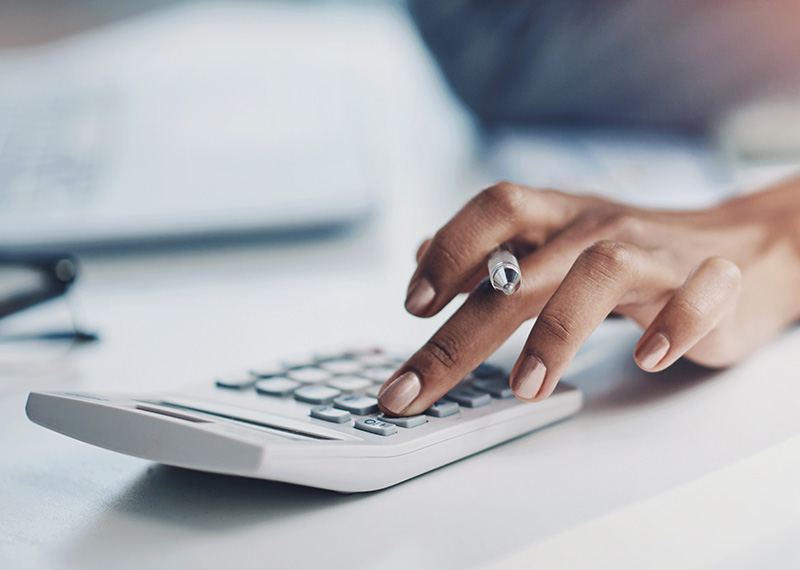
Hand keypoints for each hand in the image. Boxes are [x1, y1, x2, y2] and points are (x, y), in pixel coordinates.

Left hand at [377, 180, 799, 415]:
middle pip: (522, 270)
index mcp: (558, 216)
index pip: (498, 208)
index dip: (451, 249)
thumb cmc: (628, 255)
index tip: (414, 305)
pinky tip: (645, 359)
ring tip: (525, 388)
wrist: (737, 250)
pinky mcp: (710, 284)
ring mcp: (655, 252)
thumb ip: (489, 252)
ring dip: (557, 332)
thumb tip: (422, 257)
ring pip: (602, 271)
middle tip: (416, 389)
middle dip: (461, 335)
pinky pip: (697, 296)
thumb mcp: (553, 243)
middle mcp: (598, 227)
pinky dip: (672, 327)